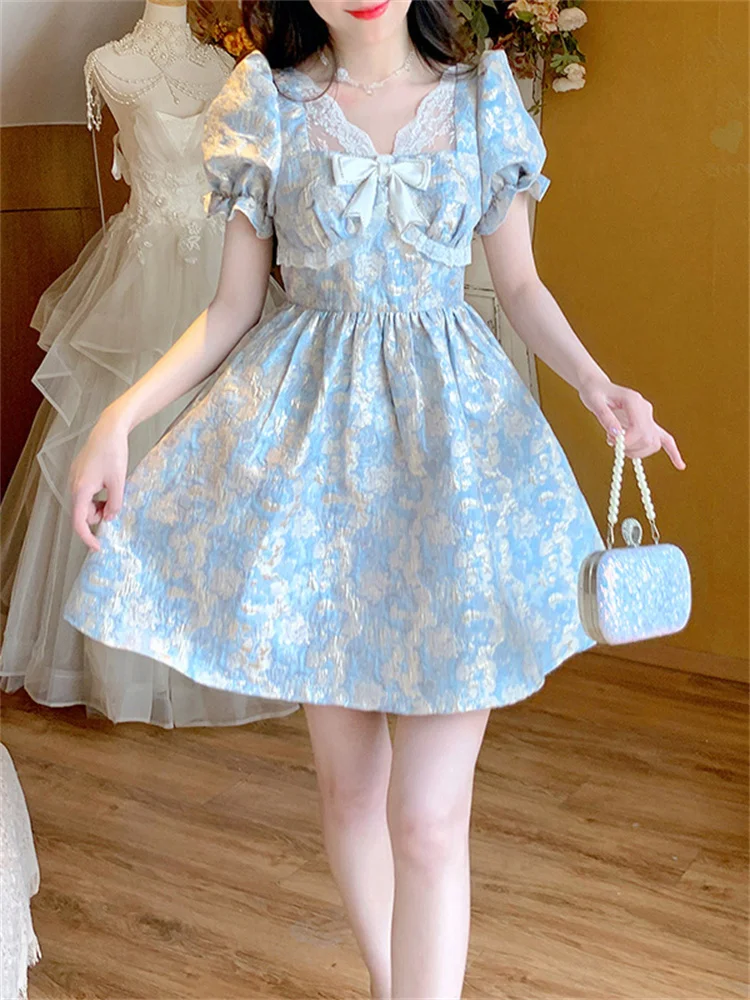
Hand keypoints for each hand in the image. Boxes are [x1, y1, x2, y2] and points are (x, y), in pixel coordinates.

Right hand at [68, 407, 129, 550]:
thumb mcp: (119, 482)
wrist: (108, 429)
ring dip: (98, 506)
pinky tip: (109, 487)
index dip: (88, 537)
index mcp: (81, 490)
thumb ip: (114, 504)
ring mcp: (74, 478)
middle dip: (97, 517)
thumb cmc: (114, 453)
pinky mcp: (79, 472)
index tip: (98, 547)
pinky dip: (95, 497)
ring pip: (84, 503)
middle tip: (116, 508)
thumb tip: (109, 518)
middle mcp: (73, 485)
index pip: (79, 522)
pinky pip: (85, 492)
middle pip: (82, 513)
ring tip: (115, 494)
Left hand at [578, 375, 685, 469]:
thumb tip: (616, 436)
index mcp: (634, 401)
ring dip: (638, 452)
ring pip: (654, 443)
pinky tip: (680, 466)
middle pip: (648, 438)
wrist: (598, 387)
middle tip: (612, 442)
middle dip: (630, 447)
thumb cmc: (595, 393)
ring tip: (620, 446)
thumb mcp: (594, 403)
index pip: (639, 428)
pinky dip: (672, 452)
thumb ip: (606, 418)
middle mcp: (645, 409)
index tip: (612, 442)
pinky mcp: (648, 424)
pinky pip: (665, 439)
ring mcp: (649, 417)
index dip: (628, 441)